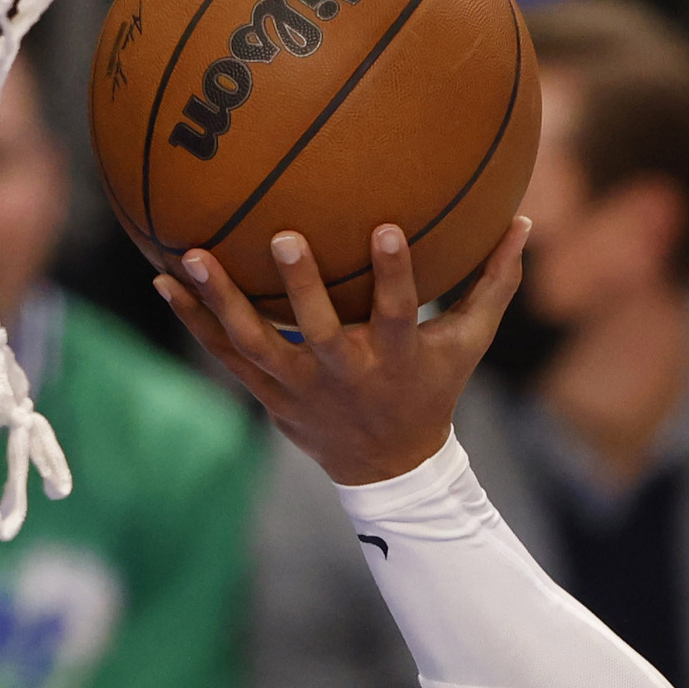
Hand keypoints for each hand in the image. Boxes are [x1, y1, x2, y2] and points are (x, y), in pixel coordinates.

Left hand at [155, 215, 529, 488]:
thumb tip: (525, 219)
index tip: (388, 229)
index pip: (399, 312)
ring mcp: (299, 385)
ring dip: (222, 302)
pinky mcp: (267, 391)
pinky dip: (194, 319)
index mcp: (393, 356)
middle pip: (319, 330)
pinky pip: (224, 353)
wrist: (388, 468)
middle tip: (285, 238)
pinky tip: (163, 279)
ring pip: (256, 343)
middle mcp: (343, 371)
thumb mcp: (468, 343)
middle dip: (302, 289)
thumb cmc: (430, 389)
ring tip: (192, 258)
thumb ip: (492, 284)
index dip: (395, 274)